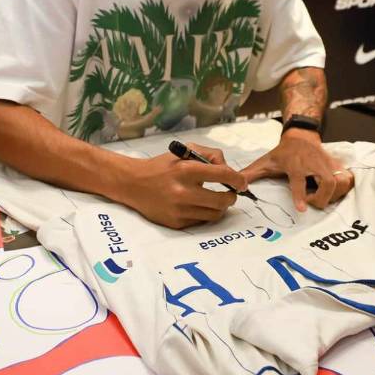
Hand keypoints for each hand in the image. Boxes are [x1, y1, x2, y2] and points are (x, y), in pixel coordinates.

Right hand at [117, 143, 246, 228]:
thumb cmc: (162, 166)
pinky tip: (197, 206)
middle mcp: (183, 191)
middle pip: (223, 200)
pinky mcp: (175, 223)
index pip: (223, 175)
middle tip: (230, 193)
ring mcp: (179, 210)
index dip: (238, 180)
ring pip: (215, 214)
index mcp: (186, 169)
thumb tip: (230, 171)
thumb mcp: (185, 152)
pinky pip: (201, 221)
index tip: (241, 183)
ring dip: (220, 207)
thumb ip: (210, 155)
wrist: (133, 184)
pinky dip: (204, 214)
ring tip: (215, 200)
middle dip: (231, 197)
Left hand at [241, 129, 353, 211]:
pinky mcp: (338, 166)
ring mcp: (328, 164)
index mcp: (295, 164)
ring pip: (340, 182)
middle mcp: (314, 164)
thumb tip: (236, 186)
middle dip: (322, 198)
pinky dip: (342, 189)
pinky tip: (332, 193)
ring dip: (332, 195)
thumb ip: (251, 174)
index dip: (300, 195)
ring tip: (320, 198)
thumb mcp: (265, 161)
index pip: (298, 181)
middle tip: (312, 203)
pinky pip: (347, 179)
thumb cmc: (283, 152)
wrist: (302, 136)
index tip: (301, 209)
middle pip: (327, 182)